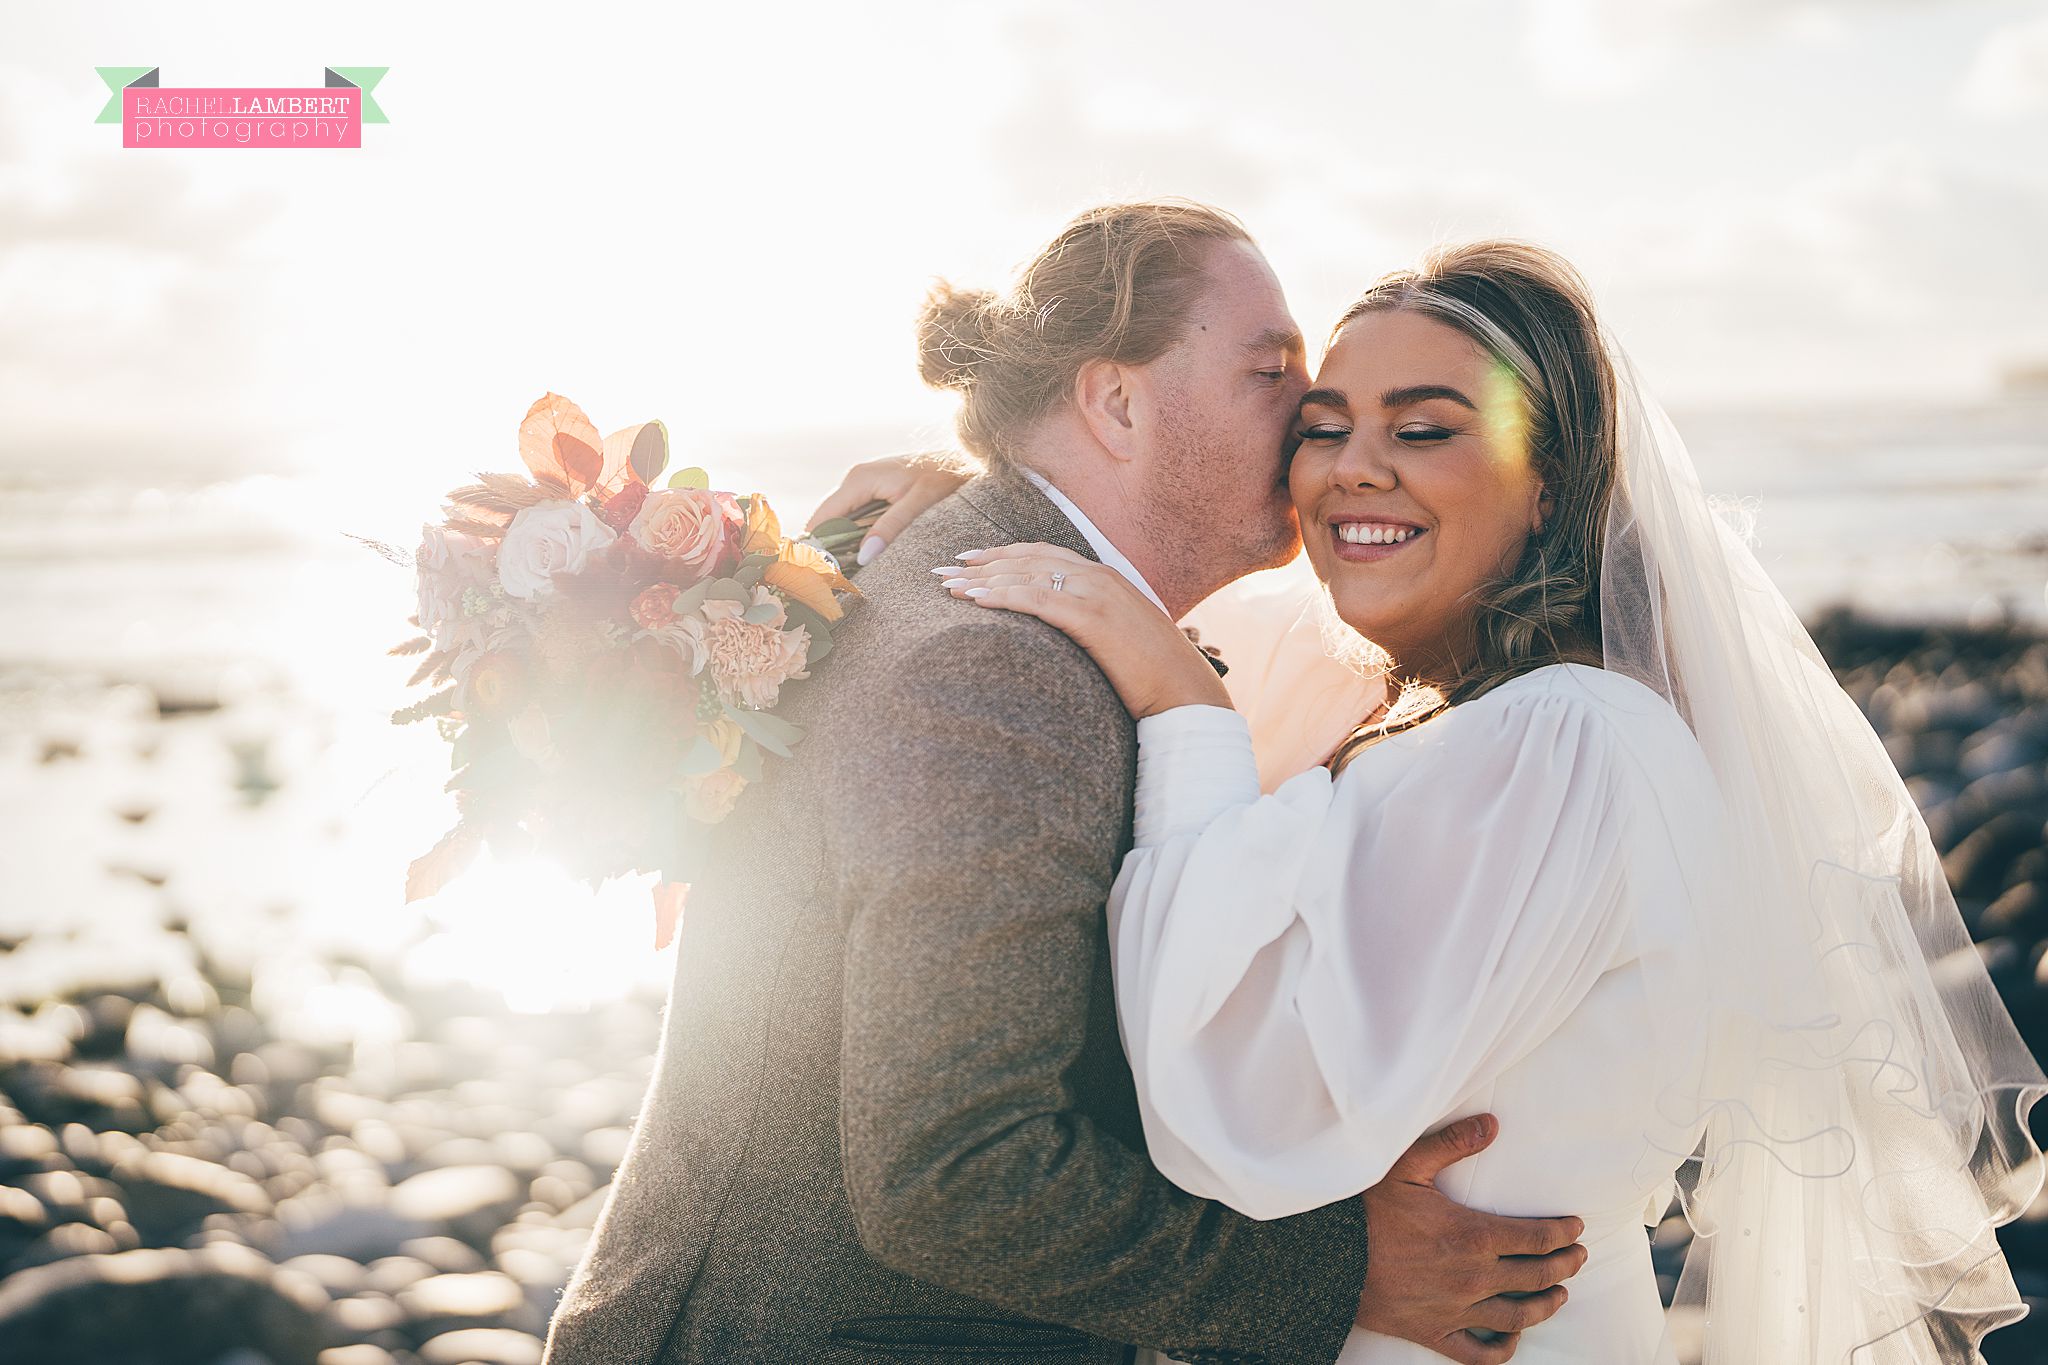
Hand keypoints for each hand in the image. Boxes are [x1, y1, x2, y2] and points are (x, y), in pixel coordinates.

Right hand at [807, 451, 979, 565]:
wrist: (968, 459)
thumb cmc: (946, 478)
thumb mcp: (919, 504)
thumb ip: (891, 528)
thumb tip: (862, 557)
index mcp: (860, 479)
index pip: (822, 517)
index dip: (815, 546)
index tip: (814, 574)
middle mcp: (856, 479)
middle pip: (828, 521)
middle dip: (827, 549)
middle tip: (830, 582)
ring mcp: (865, 484)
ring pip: (841, 520)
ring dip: (841, 545)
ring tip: (843, 576)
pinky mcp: (876, 491)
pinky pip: (856, 517)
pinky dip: (855, 537)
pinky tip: (862, 558)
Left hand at [939, 543, 1229, 719]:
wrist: (1185, 691)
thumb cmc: (1152, 673)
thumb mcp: (1119, 636)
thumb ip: (1091, 622)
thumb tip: (1060, 631)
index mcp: (1105, 576)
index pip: (1042, 553)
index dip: (1002, 554)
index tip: (968, 559)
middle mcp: (1099, 576)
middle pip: (1027, 559)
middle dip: (981, 564)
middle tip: (941, 571)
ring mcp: (1097, 594)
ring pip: (1028, 574)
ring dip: (983, 579)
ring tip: (948, 587)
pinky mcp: (1093, 618)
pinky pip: (1038, 599)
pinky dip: (1004, 596)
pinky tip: (976, 600)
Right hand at [1355, 1115, 1586, 1364]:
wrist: (1326, 1258)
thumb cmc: (1364, 1208)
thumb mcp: (1405, 1165)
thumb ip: (1452, 1143)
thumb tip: (1493, 1124)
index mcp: (1472, 1235)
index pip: (1538, 1237)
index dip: (1564, 1232)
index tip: (1577, 1226)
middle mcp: (1473, 1277)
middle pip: (1538, 1276)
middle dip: (1566, 1264)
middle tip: (1579, 1256)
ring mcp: (1456, 1310)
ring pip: (1519, 1316)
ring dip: (1547, 1305)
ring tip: (1560, 1293)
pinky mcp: (1435, 1332)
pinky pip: (1481, 1353)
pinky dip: (1504, 1348)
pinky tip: (1514, 1336)